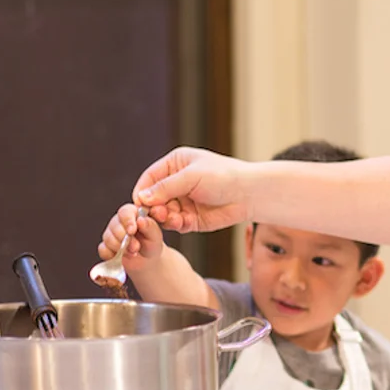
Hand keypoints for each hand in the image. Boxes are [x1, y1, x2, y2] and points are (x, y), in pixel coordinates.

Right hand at [98, 203, 164, 271]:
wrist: (147, 260)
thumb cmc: (151, 243)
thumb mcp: (155, 235)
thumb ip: (150, 226)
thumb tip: (140, 220)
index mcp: (133, 214)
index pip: (125, 212)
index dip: (127, 221)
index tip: (132, 231)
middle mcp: (119, 221)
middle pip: (114, 226)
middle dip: (125, 239)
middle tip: (136, 247)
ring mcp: (111, 233)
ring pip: (108, 238)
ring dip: (121, 248)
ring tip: (133, 252)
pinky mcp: (106, 246)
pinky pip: (103, 249)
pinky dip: (112, 255)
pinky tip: (122, 256)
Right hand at [132, 147, 248, 232]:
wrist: (249, 193)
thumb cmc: (224, 176)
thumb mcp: (192, 176)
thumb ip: (166, 187)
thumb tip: (142, 198)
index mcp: (175, 164)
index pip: (150, 179)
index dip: (143, 192)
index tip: (140, 204)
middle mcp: (177, 183)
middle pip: (154, 199)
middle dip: (154, 208)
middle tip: (159, 213)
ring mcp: (184, 201)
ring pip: (164, 214)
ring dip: (165, 218)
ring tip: (173, 218)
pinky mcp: (191, 218)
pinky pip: (176, 224)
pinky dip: (177, 225)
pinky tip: (183, 223)